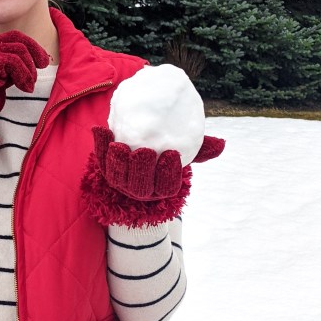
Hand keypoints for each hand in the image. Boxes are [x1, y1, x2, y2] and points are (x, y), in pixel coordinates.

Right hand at [0, 0, 48, 175]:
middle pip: (18, 38)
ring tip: (28, 84)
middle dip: (35, 51)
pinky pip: (15, 62)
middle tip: (43, 65)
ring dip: (30, 69)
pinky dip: (25, 76)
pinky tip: (23, 87)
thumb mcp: (7, 76)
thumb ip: (18, 62)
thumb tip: (45, 58)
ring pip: (20, 50)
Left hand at [92, 127, 224, 199]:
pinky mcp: (104, 170)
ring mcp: (121, 183)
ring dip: (119, 162)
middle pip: (141, 187)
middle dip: (143, 170)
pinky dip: (100, 146)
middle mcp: (141, 190)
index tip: (172, 154)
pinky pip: (100, 161)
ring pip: (118, 178)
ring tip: (120, 146)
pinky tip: (101, 129)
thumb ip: (198, 149)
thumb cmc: (164, 155)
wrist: (136, 157)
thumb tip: (221, 144)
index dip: (169, 173)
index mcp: (161, 187)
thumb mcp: (181, 152)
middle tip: (146, 151)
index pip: (167, 187)